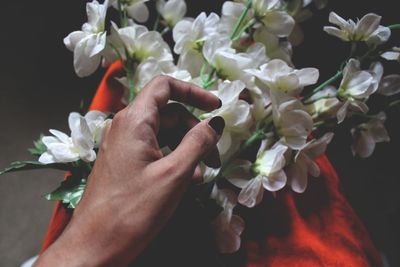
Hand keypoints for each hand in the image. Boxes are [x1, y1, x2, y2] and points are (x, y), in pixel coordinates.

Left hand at [34, 76, 223, 266]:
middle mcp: (125, 127)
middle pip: (169, 113)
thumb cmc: (133, 210)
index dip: (194, 92)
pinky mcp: (124, 163)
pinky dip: (173, 159)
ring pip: (163, 134)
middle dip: (195, 131)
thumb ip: (198, 143)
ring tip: (201, 174)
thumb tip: (215, 123)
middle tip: (214, 156)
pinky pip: (154, 151)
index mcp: (134, 121)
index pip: (165, 86)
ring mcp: (123, 146)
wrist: (95, 244)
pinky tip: (186, 180)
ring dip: (186, 148)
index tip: (215, 106)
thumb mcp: (174, 174)